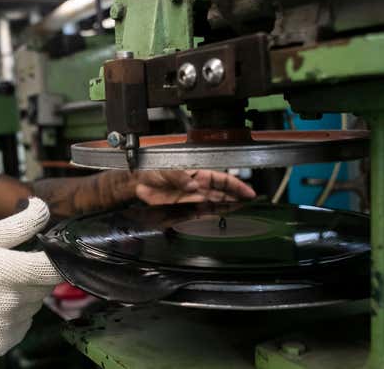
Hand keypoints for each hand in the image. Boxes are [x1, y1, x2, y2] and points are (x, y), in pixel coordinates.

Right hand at [0, 198, 61, 367]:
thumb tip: (43, 208)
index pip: (52, 267)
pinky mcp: (6, 343)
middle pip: (46, 284)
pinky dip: (14, 315)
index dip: (58, 258)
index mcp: (4, 271)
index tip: (52, 253)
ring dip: (23, 295)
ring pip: (36, 303)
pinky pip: (24, 322)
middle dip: (34, 274)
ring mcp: (9, 325)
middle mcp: (10, 302)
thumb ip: (18, 225)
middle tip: (6, 270)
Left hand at [134, 169, 255, 204]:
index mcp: (197, 174)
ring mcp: (193, 199)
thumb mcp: (166, 170)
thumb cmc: (151, 172)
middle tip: (251, 203)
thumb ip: (179, 177)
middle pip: (223, 193)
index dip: (237, 185)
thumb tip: (193, 185)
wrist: (138, 184)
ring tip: (243, 211)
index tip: (248, 191)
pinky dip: (214, 216)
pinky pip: (204, 214)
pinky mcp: (186, 210)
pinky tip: (223, 217)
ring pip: (217, 204)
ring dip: (229, 208)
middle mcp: (198, 187)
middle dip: (238, 197)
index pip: (222, 179)